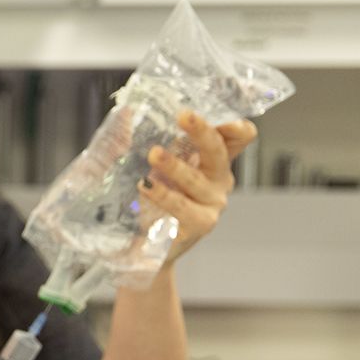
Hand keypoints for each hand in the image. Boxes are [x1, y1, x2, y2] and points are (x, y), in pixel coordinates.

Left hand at [142, 110, 257, 263]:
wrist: (141, 249)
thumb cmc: (146, 204)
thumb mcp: (142, 167)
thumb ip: (136, 140)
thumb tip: (124, 111)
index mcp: (210, 161)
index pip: (236, 137)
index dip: (232, 123)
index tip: (214, 110)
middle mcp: (217, 180)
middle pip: (219, 151)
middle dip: (202, 131)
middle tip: (183, 115)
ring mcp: (212, 203)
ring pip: (198, 179)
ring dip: (175, 165)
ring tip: (153, 154)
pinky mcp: (200, 224)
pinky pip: (182, 206)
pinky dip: (164, 194)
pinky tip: (144, 185)